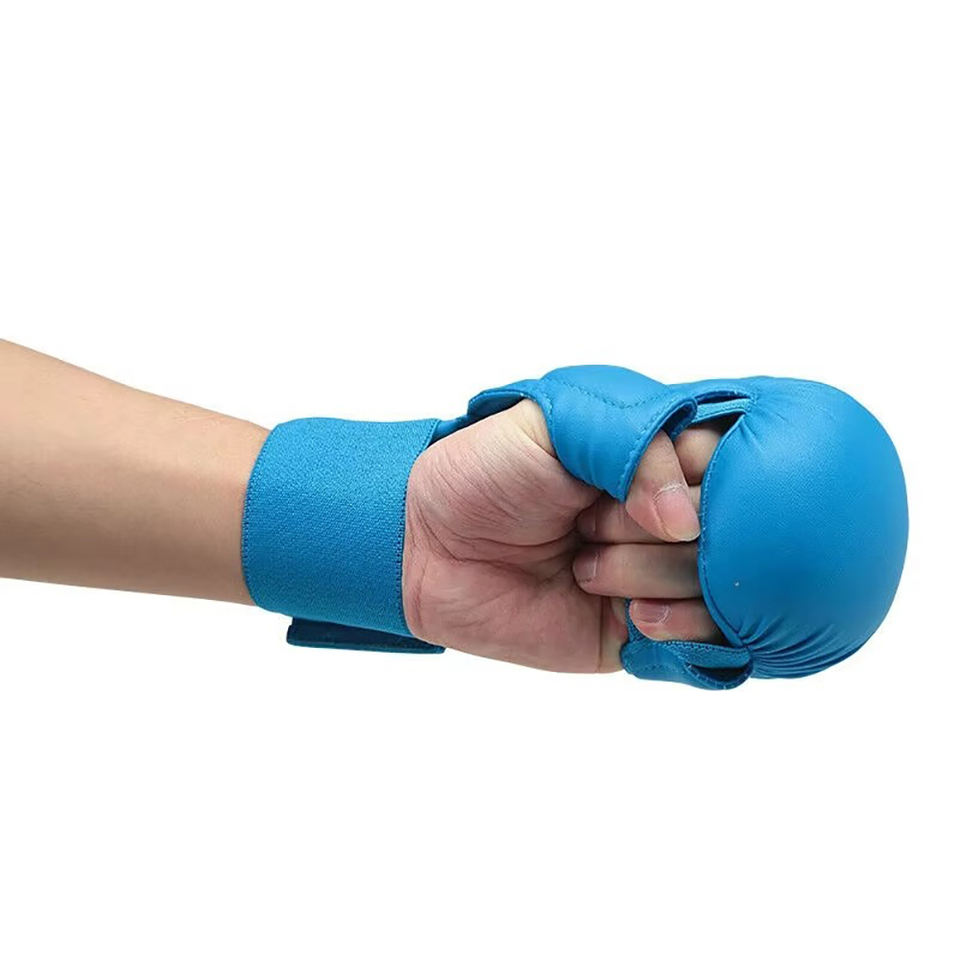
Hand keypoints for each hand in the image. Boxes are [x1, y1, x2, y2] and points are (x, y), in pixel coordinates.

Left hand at [402, 399, 726, 671]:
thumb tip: (688, 521)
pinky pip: (709, 645)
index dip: (699, 479)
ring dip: (648, 575)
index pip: (735, 464)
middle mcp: (669, 515)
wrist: (429, 545)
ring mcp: (661, 574)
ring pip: (721, 587)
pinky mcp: (644, 631)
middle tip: (587, 524)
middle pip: (730, 529)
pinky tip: (633, 618)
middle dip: (653, 529)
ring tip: (583, 566)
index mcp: (658, 456)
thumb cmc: (489, 471)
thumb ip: (636, 446)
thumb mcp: (559, 425)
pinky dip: (683, 634)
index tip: (642, 488)